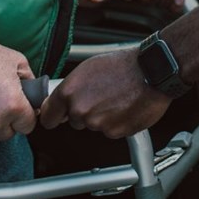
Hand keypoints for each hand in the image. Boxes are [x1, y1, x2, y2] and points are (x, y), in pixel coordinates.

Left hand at [40, 49, 170, 138]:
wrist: (151, 71)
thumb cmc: (123, 65)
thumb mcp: (88, 68)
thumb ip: (71, 88)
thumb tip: (62, 101)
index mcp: (69, 92)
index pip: (48, 117)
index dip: (54, 116)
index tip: (58, 116)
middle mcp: (80, 110)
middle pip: (74, 121)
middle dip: (85, 112)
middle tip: (101, 96)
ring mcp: (97, 123)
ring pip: (94, 125)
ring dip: (102, 116)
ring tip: (116, 98)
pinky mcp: (115, 132)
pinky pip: (111, 130)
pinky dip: (117, 122)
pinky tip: (125, 106)